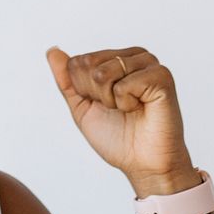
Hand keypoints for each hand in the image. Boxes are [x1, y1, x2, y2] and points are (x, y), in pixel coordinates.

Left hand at [45, 46, 195, 192]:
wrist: (143, 162)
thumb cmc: (117, 137)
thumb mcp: (81, 107)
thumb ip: (66, 80)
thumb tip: (52, 51)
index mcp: (115, 60)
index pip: (77, 62)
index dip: (82, 90)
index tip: (103, 105)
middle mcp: (132, 57)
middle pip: (88, 63)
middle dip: (95, 93)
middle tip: (117, 108)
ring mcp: (148, 64)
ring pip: (103, 72)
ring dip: (109, 99)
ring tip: (130, 108)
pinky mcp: (161, 76)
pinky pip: (123, 84)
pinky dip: (126, 103)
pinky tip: (141, 108)